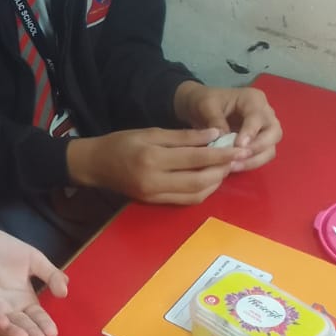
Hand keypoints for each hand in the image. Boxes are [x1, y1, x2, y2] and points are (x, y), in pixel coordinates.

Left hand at [0, 227, 67, 335]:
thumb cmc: (3, 249)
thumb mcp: (33, 259)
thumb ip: (50, 274)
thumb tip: (65, 291)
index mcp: (24, 300)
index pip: (37, 317)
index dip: (45, 325)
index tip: (53, 334)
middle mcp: (9, 309)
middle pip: (23, 325)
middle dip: (33, 335)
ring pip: (4, 325)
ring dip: (14, 332)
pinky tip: (2, 321)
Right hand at [67, 127, 240, 203]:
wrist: (96, 165)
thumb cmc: (122, 142)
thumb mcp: (151, 132)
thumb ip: (183, 136)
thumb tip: (214, 136)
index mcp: (153, 158)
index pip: (195, 159)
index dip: (220, 154)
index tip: (239, 148)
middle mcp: (154, 180)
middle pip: (199, 181)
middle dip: (221, 170)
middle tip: (236, 159)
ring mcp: (154, 195)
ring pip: (195, 194)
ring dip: (214, 183)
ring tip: (225, 168)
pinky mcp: (154, 203)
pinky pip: (186, 201)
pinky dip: (202, 191)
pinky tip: (209, 179)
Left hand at [174, 82, 281, 171]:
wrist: (200, 106)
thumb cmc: (204, 101)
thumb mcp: (205, 106)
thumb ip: (215, 120)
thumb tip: (224, 141)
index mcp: (253, 99)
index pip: (258, 117)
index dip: (250, 133)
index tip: (238, 146)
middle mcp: (264, 113)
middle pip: (274, 133)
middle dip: (259, 148)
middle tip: (238, 157)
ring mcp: (264, 129)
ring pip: (270, 147)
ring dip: (254, 160)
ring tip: (233, 166)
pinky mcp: (258, 142)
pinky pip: (262, 156)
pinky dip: (250, 163)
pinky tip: (233, 167)